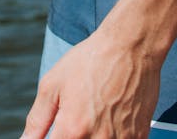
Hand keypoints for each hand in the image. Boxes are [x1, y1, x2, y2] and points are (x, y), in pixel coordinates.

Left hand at [20, 27, 160, 138]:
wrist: (130, 46)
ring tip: (93, 117)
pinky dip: (113, 137)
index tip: (57, 132)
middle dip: (72, 137)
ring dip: (93, 137)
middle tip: (76, 119)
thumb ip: (37, 120)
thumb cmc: (90, 61)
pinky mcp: (139, 137)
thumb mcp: (53, 84)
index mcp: (72, 129)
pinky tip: (110, 120)